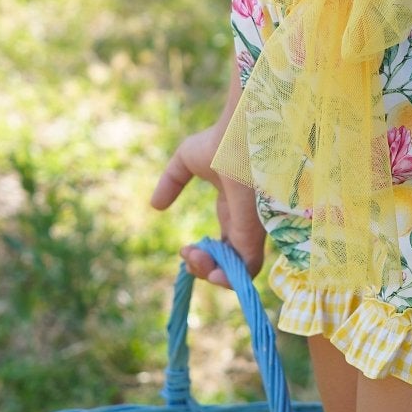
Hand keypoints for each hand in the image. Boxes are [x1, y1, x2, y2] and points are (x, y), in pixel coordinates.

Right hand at [150, 118, 265, 288]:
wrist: (239, 134)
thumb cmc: (219, 140)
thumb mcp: (187, 161)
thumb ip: (171, 183)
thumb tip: (155, 206)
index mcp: (233, 210)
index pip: (223, 247)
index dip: (202, 255)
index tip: (185, 247)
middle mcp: (245, 223)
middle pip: (228, 264)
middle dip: (204, 268)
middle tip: (189, 253)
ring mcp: (252, 229)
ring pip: (239, 272)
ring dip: (213, 275)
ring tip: (195, 259)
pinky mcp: (255, 232)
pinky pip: (248, 269)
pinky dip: (228, 278)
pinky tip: (209, 269)